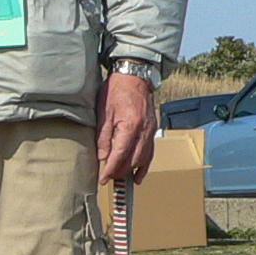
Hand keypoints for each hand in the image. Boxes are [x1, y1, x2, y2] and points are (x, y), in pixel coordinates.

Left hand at [97, 68, 156, 184]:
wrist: (134, 75)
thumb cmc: (116, 90)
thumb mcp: (103, 112)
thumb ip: (103, 137)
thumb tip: (102, 158)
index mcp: (130, 126)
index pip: (120, 155)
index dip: (111, 170)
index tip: (103, 179)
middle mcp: (144, 131)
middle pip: (133, 160)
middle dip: (120, 172)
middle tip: (108, 178)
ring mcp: (151, 131)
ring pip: (144, 158)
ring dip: (132, 171)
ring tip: (121, 179)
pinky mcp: (153, 129)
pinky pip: (150, 152)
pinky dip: (145, 164)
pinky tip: (138, 174)